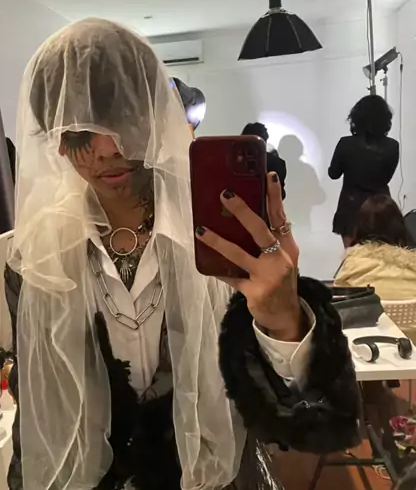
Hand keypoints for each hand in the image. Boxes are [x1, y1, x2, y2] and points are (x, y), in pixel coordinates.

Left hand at [196, 173, 305, 341]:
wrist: (286, 314)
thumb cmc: (281, 280)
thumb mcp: (283, 258)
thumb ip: (271, 239)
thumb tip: (244, 215)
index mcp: (287, 246)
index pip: (280, 216)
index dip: (274, 196)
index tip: (269, 175)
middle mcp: (280, 259)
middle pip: (260, 231)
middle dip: (243, 211)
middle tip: (225, 194)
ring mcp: (267, 276)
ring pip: (239, 254)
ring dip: (218, 241)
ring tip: (201, 230)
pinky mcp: (255, 292)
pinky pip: (231, 277)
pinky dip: (218, 271)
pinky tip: (206, 265)